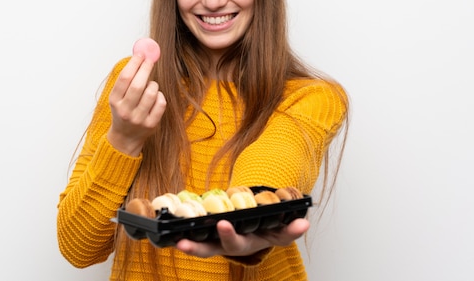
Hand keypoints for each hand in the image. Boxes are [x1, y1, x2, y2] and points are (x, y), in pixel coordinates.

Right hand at [107, 55, 165, 155]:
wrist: (125, 137)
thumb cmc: (123, 111)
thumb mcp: (118, 97)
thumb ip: (127, 79)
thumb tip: (140, 57)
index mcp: (114, 101)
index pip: (124, 78)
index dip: (134, 63)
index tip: (141, 54)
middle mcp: (125, 111)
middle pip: (138, 85)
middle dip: (146, 69)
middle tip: (150, 60)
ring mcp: (138, 119)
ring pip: (151, 93)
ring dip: (153, 84)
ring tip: (150, 85)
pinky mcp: (151, 125)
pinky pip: (161, 103)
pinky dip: (160, 96)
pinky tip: (155, 97)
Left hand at [175, 218, 309, 257]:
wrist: (255, 228)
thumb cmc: (266, 229)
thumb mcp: (279, 232)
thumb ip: (290, 230)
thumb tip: (305, 223)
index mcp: (244, 243)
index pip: (236, 242)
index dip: (228, 235)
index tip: (222, 224)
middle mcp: (227, 245)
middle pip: (211, 249)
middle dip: (198, 247)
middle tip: (183, 242)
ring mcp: (216, 241)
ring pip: (200, 247)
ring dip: (188, 245)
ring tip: (175, 241)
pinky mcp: (207, 234)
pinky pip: (193, 235)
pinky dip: (182, 234)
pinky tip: (168, 228)